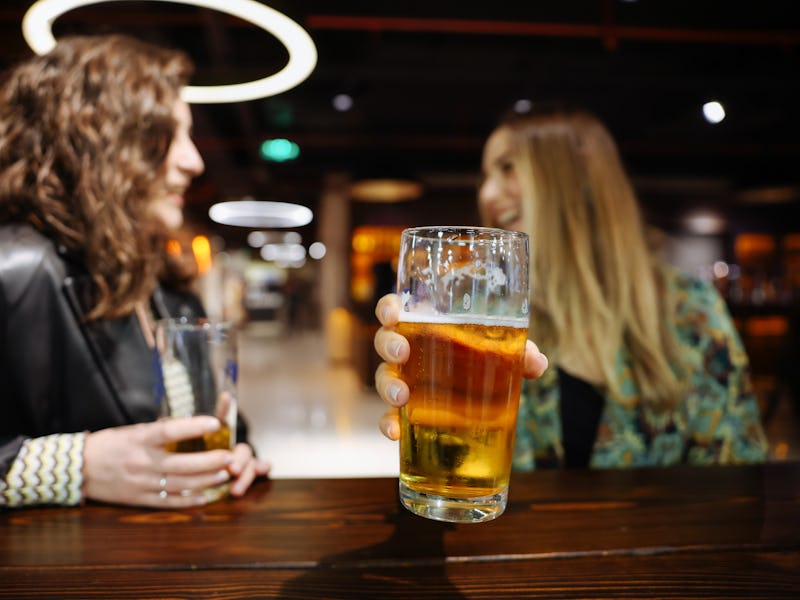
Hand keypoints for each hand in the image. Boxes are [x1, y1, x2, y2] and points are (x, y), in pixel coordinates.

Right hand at [82, 416, 267, 507]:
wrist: (77, 469)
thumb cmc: (109, 444)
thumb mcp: (131, 431)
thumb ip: (158, 431)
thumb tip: (188, 425)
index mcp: (139, 439)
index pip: (170, 431)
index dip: (193, 427)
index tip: (215, 423)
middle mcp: (141, 462)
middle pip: (181, 464)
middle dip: (209, 461)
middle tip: (229, 456)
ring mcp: (140, 483)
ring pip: (179, 484)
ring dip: (205, 480)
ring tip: (224, 474)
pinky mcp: (138, 499)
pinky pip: (168, 502)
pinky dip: (188, 500)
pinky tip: (205, 497)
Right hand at [373, 293, 548, 440]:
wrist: (482, 400)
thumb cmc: (484, 360)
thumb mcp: (503, 352)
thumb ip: (519, 353)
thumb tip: (537, 363)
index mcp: (424, 325)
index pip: (396, 309)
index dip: (389, 308)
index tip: (394, 313)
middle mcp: (408, 351)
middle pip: (385, 342)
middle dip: (389, 345)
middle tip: (401, 353)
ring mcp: (404, 381)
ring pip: (384, 378)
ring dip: (388, 386)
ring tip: (401, 396)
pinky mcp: (407, 412)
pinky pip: (390, 416)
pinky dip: (388, 424)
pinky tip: (395, 433)